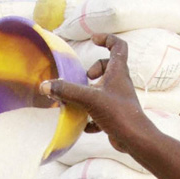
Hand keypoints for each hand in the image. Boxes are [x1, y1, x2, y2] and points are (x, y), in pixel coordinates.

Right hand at [40, 33, 154, 153]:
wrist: (134, 139)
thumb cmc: (118, 113)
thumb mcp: (89, 99)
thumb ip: (67, 91)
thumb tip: (45, 85)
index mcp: (118, 73)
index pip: (118, 47)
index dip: (106, 39)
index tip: (93, 39)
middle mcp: (119, 83)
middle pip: (109, 67)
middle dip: (94, 69)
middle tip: (85, 77)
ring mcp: (118, 99)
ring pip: (103, 88)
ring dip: (89, 92)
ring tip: (79, 100)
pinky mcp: (115, 115)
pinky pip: (100, 109)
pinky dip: (90, 115)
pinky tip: (85, 124)